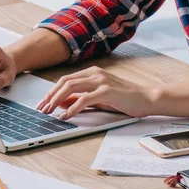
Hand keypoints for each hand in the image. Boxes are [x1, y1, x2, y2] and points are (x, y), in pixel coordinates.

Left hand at [35, 66, 154, 119]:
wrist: (146, 98)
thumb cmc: (124, 99)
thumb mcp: (98, 99)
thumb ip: (80, 99)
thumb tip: (61, 103)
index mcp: (92, 73)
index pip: (65, 80)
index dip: (52, 91)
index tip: (43, 103)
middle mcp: (95, 73)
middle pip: (65, 82)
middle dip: (50, 96)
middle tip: (42, 109)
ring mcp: (101, 80)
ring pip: (71, 87)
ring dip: (57, 100)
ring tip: (50, 112)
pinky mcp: (107, 91)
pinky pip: (85, 98)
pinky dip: (73, 107)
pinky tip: (67, 115)